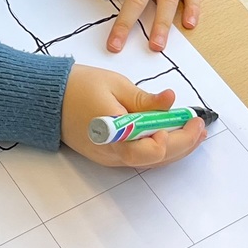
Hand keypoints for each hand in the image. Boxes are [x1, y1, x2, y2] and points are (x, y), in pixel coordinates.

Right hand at [61, 69, 204, 167]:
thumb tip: (170, 100)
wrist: (47, 99)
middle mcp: (112, 153)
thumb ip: (144, 99)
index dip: (172, 138)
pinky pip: (141, 157)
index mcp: (112, 134)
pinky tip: (173, 135)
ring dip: (176, 148)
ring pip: (150, 161)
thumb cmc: (77, 88)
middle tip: (200, 126)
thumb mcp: (115, 85)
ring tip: (195, 133)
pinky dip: (160, 148)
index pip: (149, 150)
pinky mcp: (109, 154)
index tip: (185, 118)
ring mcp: (110, 157)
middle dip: (183, 144)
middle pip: (155, 159)